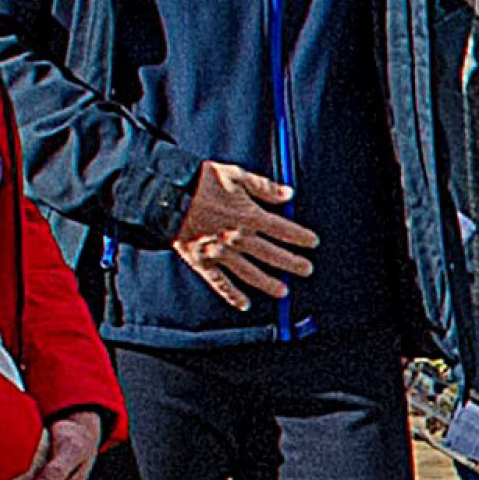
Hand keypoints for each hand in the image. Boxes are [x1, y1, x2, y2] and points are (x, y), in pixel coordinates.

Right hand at [169, 161, 319, 309]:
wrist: (166, 194)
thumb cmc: (202, 181)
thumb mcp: (236, 175)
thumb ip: (265, 187)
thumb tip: (290, 194)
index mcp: (250, 216)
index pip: (283, 230)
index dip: (300, 237)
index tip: (313, 242)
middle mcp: (238, 238)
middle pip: (272, 255)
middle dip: (293, 263)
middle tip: (307, 270)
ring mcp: (221, 253)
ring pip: (251, 273)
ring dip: (269, 284)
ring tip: (284, 292)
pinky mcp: (202, 262)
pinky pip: (220, 283)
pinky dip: (232, 295)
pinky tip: (245, 304)